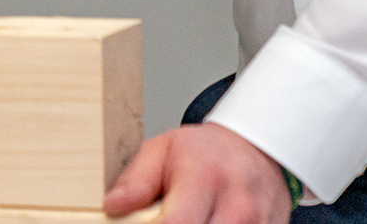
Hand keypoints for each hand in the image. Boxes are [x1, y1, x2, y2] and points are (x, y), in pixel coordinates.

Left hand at [105, 124, 291, 223]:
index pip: (178, 223)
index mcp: (204, 178)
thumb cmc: (204, 151)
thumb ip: (136, 179)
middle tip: (161, 219)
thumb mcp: (161, 149)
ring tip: (184, 218)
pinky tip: (205, 221)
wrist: (253, 149)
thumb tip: (113, 204)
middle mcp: (238, 205)